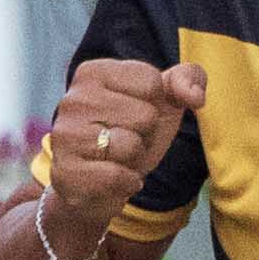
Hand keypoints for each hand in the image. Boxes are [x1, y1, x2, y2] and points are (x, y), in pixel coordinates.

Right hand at [28, 52, 194, 234]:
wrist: (98, 187)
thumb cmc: (131, 135)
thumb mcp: (163, 101)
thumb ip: (186, 80)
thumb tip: (194, 96)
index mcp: (93, 73)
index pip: (151, 82)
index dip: (155, 105)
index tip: (134, 115)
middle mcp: (72, 99)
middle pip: (145, 115)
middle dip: (144, 134)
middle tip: (123, 140)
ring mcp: (64, 135)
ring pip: (130, 145)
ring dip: (133, 158)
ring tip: (115, 158)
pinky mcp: (65, 172)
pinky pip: (116, 176)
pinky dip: (125, 182)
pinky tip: (111, 178)